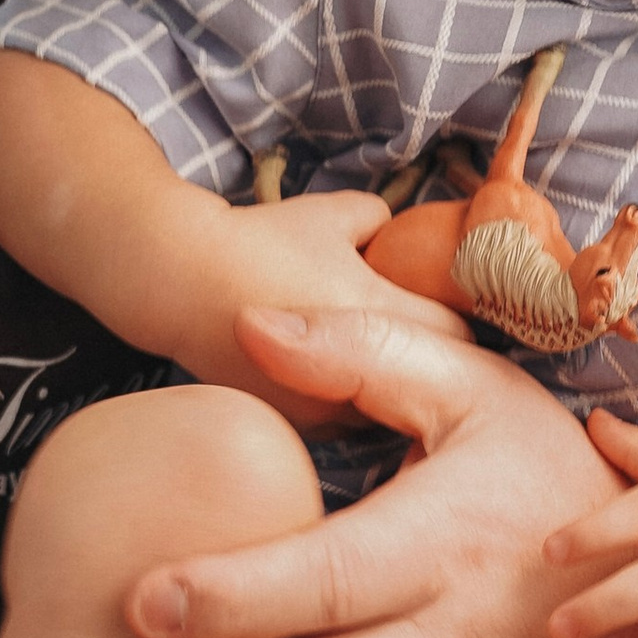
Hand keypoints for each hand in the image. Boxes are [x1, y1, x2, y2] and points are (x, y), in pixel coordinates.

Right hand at [153, 189, 466, 409]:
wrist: (180, 280)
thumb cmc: (261, 240)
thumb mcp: (337, 213)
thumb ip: (385, 221)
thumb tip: (404, 237)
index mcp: (378, 317)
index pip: (458, 332)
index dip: (453, 311)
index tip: (436, 296)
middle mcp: (358, 377)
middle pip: (428, 377)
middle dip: (424, 352)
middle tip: (403, 320)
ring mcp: (323, 409)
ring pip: (386, 407)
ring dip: (386, 383)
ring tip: (358, 345)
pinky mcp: (293, 424)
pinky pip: (343, 417)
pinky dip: (343, 397)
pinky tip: (320, 367)